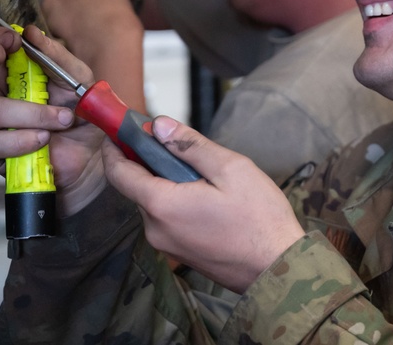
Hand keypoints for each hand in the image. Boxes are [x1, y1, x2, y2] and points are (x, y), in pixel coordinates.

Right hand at [0, 24, 106, 215]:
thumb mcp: (77, 77)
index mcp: (8, 69)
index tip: (11, 40)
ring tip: (60, 119)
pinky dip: (23, 139)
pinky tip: (43, 139)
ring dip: (31, 114)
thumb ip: (55, 54)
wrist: (91, 155)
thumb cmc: (80, 113)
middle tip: (0, 56)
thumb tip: (31, 32)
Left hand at [43, 0, 143, 61]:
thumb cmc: (124, 33)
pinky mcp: (50, 3)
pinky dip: (52, 21)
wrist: (109, 44)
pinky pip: (48, 11)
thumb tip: (105, 11)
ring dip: (62, 9)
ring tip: (70, 28)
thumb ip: (111, 4)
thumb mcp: (125, 11)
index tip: (91, 10)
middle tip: (79, 19)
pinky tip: (62, 33)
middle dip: (74, 0)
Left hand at [102, 117, 305, 292]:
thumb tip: (159, 125)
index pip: (119, 173)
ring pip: (154, 203)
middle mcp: (155, 228)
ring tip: (203, 174)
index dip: (115, 148)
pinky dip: (176, 201)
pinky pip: (167, 219)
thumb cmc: (259, 218)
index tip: (119, 129)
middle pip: (138, 186)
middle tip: (176, 143)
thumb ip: (191, 145)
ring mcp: (166, 245)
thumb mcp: (230, 168)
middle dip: (150, 161)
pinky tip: (206, 196)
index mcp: (162, 205)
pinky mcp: (179, 253)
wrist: (277, 268)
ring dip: (167, 183)